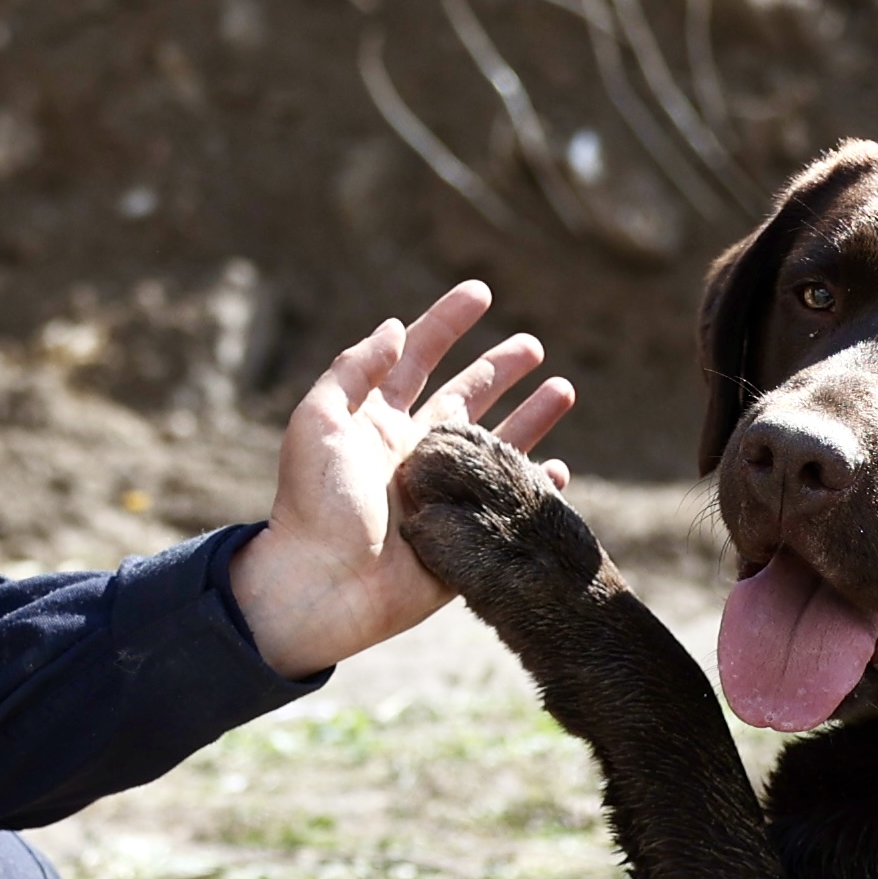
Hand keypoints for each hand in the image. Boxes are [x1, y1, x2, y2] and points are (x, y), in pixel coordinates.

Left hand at [223, 280, 579, 677]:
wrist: (322, 585)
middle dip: (500, 369)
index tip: (480, 292)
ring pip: (496, 444)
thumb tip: (395, 326)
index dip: (447, 323)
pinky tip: (557, 469)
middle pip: (466, 397)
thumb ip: (355, 371)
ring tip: (564, 390)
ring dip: (531, 417)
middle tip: (533, 345)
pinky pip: (507, 503)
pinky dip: (534, 486)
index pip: (418, 358)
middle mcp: (413, 451)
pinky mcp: (462, 535)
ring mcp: (441, 492)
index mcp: (377, 422)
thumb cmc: (314, 504)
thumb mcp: (319, 423)